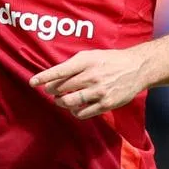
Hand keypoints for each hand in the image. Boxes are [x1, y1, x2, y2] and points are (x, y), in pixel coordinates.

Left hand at [29, 47, 146, 119]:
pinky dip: (74, 112)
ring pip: (70, 102)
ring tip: (61, 100)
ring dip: (61, 102)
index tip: (32, 82)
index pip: (59, 71)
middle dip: (52, 91)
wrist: (136, 68)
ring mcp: (98, 91)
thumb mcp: (91, 55)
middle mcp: (91, 76)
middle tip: (51, 91)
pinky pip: (83, 113)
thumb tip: (54, 75)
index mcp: (86, 61)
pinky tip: (74, 108)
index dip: (44, 77)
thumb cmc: (110, 60)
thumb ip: (73, 64)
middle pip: (62, 88)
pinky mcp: (106, 104)